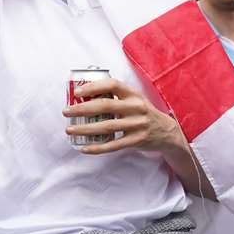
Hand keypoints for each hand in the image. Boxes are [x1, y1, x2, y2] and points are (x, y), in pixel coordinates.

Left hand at [63, 78, 185, 155]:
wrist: (167, 132)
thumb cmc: (143, 114)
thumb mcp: (135, 100)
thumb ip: (116, 97)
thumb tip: (86, 96)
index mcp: (133, 94)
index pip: (112, 85)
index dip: (94, 87)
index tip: (77, 92)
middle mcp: (136, 108)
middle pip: (105, 106)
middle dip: (82, 108)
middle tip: (67, 111)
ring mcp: (137, 125)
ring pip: (106, 127)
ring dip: (85, 129)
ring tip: (70, 129)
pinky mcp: (136, 140)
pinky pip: (113, 145)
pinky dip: (97, 148)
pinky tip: (84, 148)